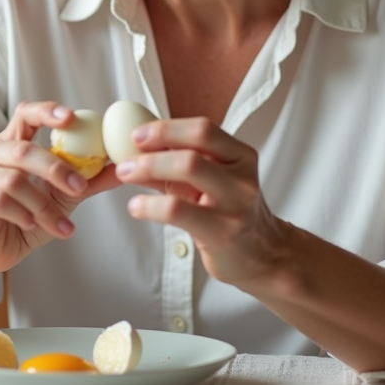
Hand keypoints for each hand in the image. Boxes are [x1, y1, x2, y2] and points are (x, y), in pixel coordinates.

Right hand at [0, 101, 119, 274]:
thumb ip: (87, 181)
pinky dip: (22, 214)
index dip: (46, 111)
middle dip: (56, 169)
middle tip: (80, 188)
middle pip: (23, 151)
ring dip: (43, 206)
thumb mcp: (62, 198)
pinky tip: (33, 225)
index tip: (71, 117)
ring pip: (14, 181)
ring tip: (62, 225)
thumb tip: (121, 169)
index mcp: (13, 142)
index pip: (26, 114)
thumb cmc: (27, 216)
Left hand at [115, 117, 286, 288]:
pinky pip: (178, 210)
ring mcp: (235, 204)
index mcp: (240, 156)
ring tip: (124, 176)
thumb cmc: (229, 214)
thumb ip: (173, 167)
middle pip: (193, 147)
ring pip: (187, 170)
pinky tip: (136, 207)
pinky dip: (149, 205)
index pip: (203, 129)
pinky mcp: (221, 232)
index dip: (166, 128)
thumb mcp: (208, 183)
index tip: (137, 135)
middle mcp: (241, 176)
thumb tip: (130, 154)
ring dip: (148, 169)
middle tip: (125, 159)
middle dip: (152, 148)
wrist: (261, 255)